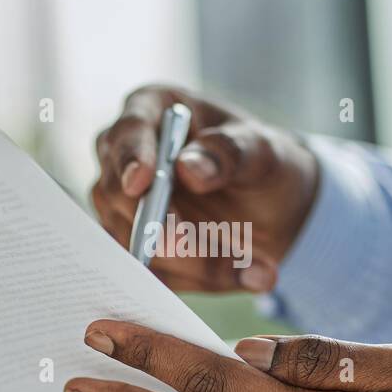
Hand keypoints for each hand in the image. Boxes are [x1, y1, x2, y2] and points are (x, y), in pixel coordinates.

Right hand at [92, 85, 318, 292]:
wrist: (272, 208)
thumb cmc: (263, 162)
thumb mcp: (263, 150)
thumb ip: (230, 152)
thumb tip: (189, 169)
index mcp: (151, 110)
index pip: (129, 131)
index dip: (131, 157)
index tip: (142, 182)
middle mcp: (124, 158)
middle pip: (119, 195)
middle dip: (158, 226)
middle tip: (190, 243)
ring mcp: (123, 207)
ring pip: (137, 242)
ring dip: (196, 263)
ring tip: (259, 268)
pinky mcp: (136, 248)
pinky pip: (157, 274)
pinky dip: (203, 281)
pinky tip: (250, 276)